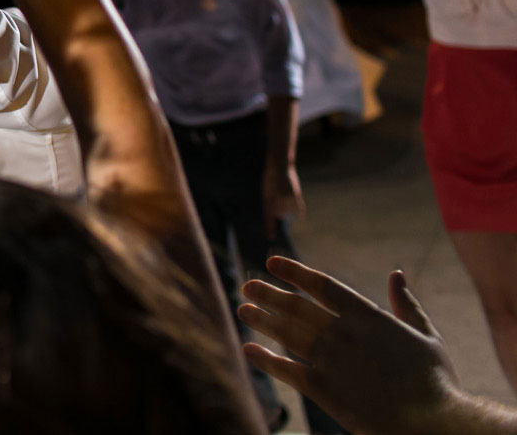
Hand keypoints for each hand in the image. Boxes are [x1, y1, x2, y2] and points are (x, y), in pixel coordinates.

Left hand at [240, 256, 459, 434]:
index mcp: (369, 316)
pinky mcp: (324, 389)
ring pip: (287, 334)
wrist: (433, 422)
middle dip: (270, 294)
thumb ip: (407, 305)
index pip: (323, 286)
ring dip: (262, 320)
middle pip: (297, 307)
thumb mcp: (426, 336)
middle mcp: (344, 333)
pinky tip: (249, 350)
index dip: (295, 272)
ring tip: (244, 310)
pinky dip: (266, 360)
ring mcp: (331, 360)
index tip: (272, 262)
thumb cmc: (436, 382)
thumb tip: (397, 274)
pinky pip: (287, 370)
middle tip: (248, 286)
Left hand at [263, 163, 304, 239]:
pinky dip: (300, 211)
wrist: (279, 166)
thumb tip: (281, 216)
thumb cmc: (271, 179)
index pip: (269, 218)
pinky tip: (300, 217)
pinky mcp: (296, 195)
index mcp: (268, 201)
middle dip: (279, 210)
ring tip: (283, 192)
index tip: (271, 238)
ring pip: (289, 210)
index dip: (270, 228)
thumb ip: (272, 205)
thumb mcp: (267, 193)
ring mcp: (287, 199)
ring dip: (287, 205)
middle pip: (281, 214)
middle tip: (277, 197)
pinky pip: (300, 207)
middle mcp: (277, 202)